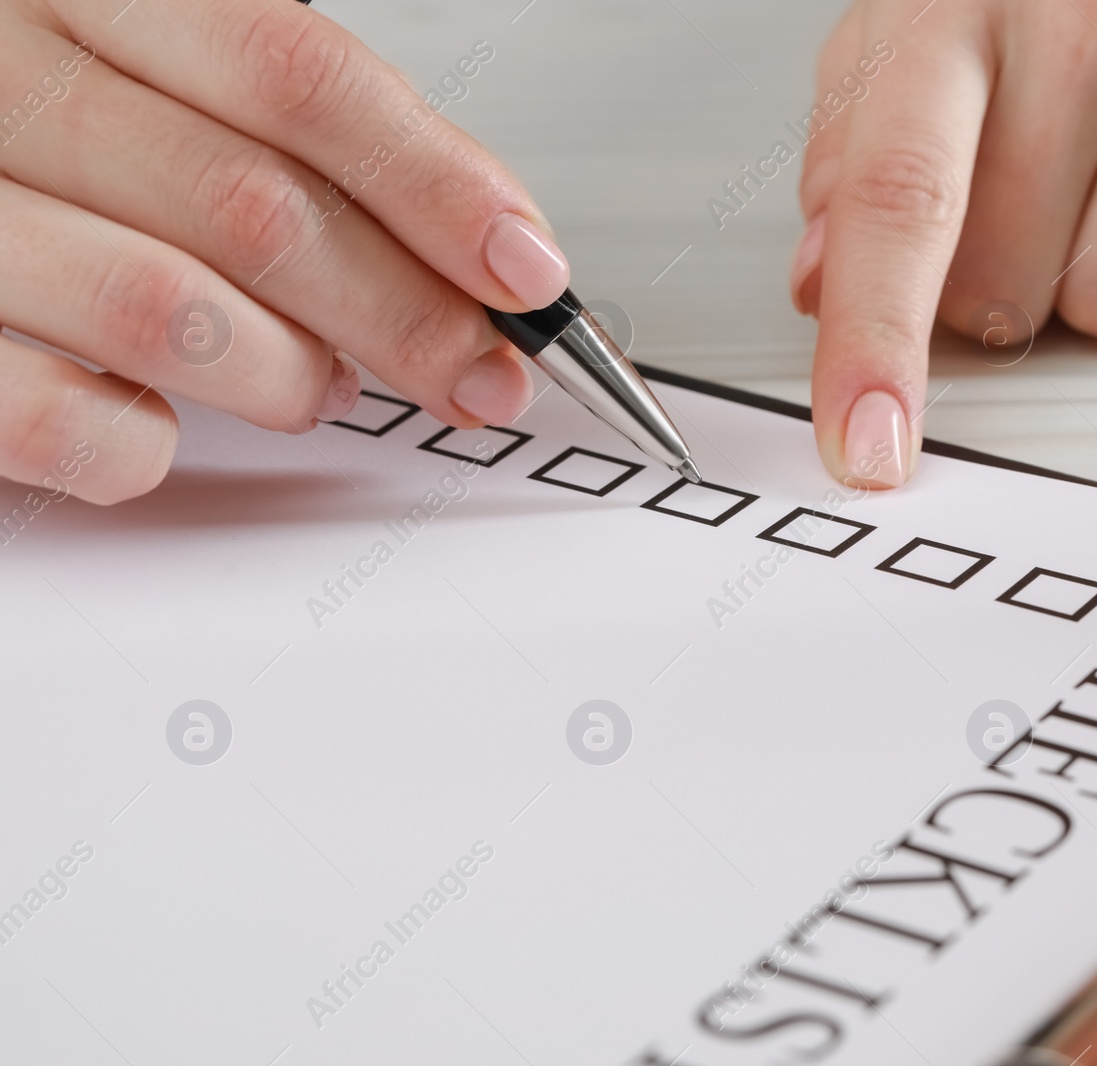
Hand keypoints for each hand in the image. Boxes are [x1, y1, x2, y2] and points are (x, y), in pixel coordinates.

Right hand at [0, 0, 568, 503]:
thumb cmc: (35, 120)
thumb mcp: (150, 68)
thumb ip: (285, 132)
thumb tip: (471, 245)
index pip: (297, 76)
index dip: (434, 183)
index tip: (526, 271)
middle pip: (254, 206)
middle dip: (403, 312)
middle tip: (480, 373)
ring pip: (169, 312)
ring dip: (288, 376)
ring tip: (315, 382)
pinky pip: (63, 419)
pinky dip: (148, 444)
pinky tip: (165, 421)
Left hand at [790, 0, 1096, 487]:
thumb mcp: (913, 38)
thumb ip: (850, 160)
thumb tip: (820, 285)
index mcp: (954, 1)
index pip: (900, 197)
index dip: (874, 338)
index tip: (866, 450)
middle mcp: (1086, 9)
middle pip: (1004, 292)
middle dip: (995, 285)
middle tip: (1026, 193)